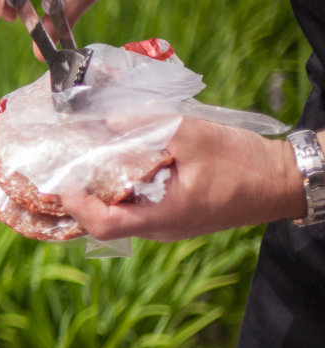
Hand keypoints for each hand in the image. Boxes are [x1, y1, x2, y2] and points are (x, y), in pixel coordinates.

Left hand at [62, 117, 303, 241]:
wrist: (284, 180)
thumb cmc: (245, 163)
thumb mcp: (196, 135)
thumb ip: (150, 126)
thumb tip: (108, 119)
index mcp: (163, 217)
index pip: (103, 225)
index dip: (77, 205)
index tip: (64, 180)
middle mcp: (161, 228)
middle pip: (105, 222)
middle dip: (82, 197)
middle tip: (67, 168)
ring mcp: (169, 225)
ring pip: (121, 216)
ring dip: (101, 193)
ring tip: (86, 163)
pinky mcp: (177, 215)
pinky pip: (139, 208)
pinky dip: (122, 190)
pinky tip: (119, 164)